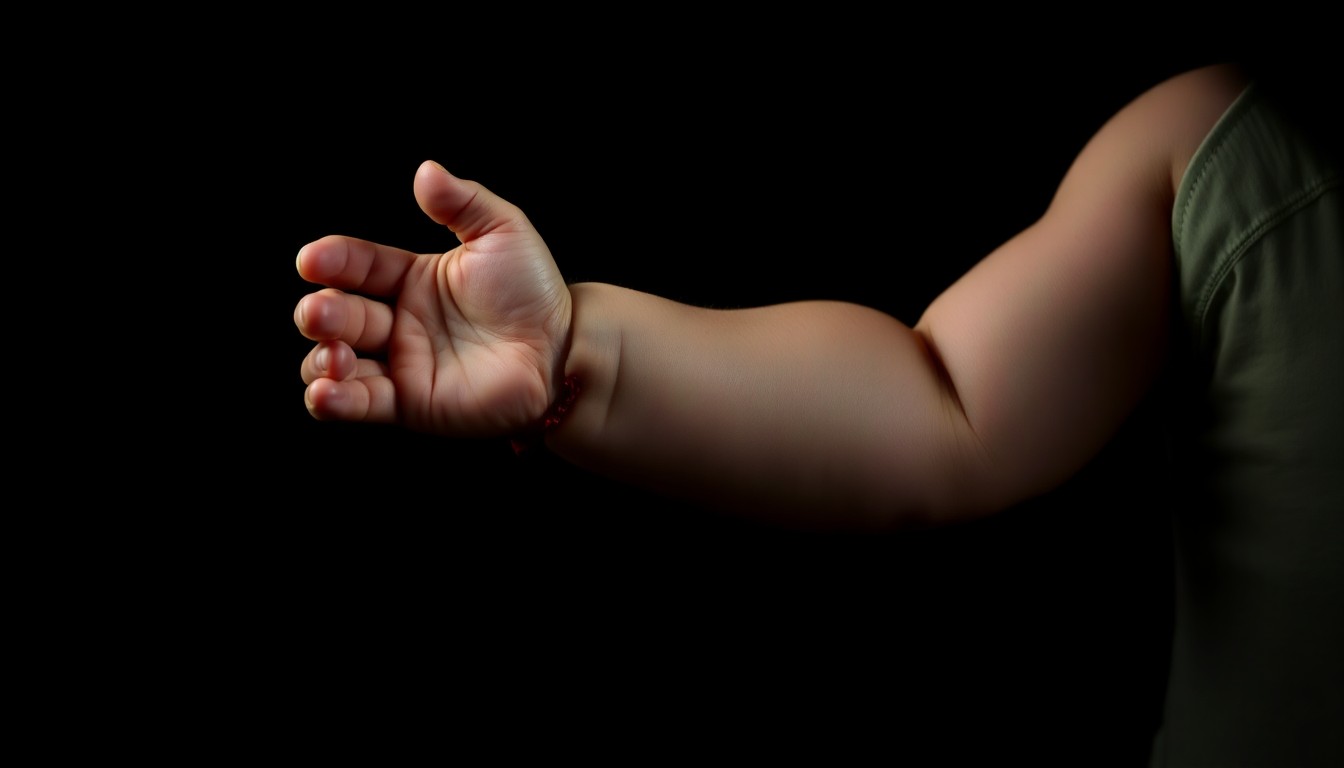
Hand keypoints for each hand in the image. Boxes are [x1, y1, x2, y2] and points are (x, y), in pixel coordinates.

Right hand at [295, 161, 571, 435]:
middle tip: (321, 313)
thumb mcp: (503, 232)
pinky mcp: (410, 405)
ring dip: (320, 359)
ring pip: (335, 363)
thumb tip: (425, 171)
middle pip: (339, 314)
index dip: (332, 261)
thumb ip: (463, 202)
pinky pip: (360, 406)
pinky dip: (331, 402)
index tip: (313, 260)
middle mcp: (398, 322)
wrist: (563, 351)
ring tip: (335, 354)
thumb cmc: (535, 292)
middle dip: (320, 313)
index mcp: (411, 279)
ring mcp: (401, 365)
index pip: (357, 265)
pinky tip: (327, 393)